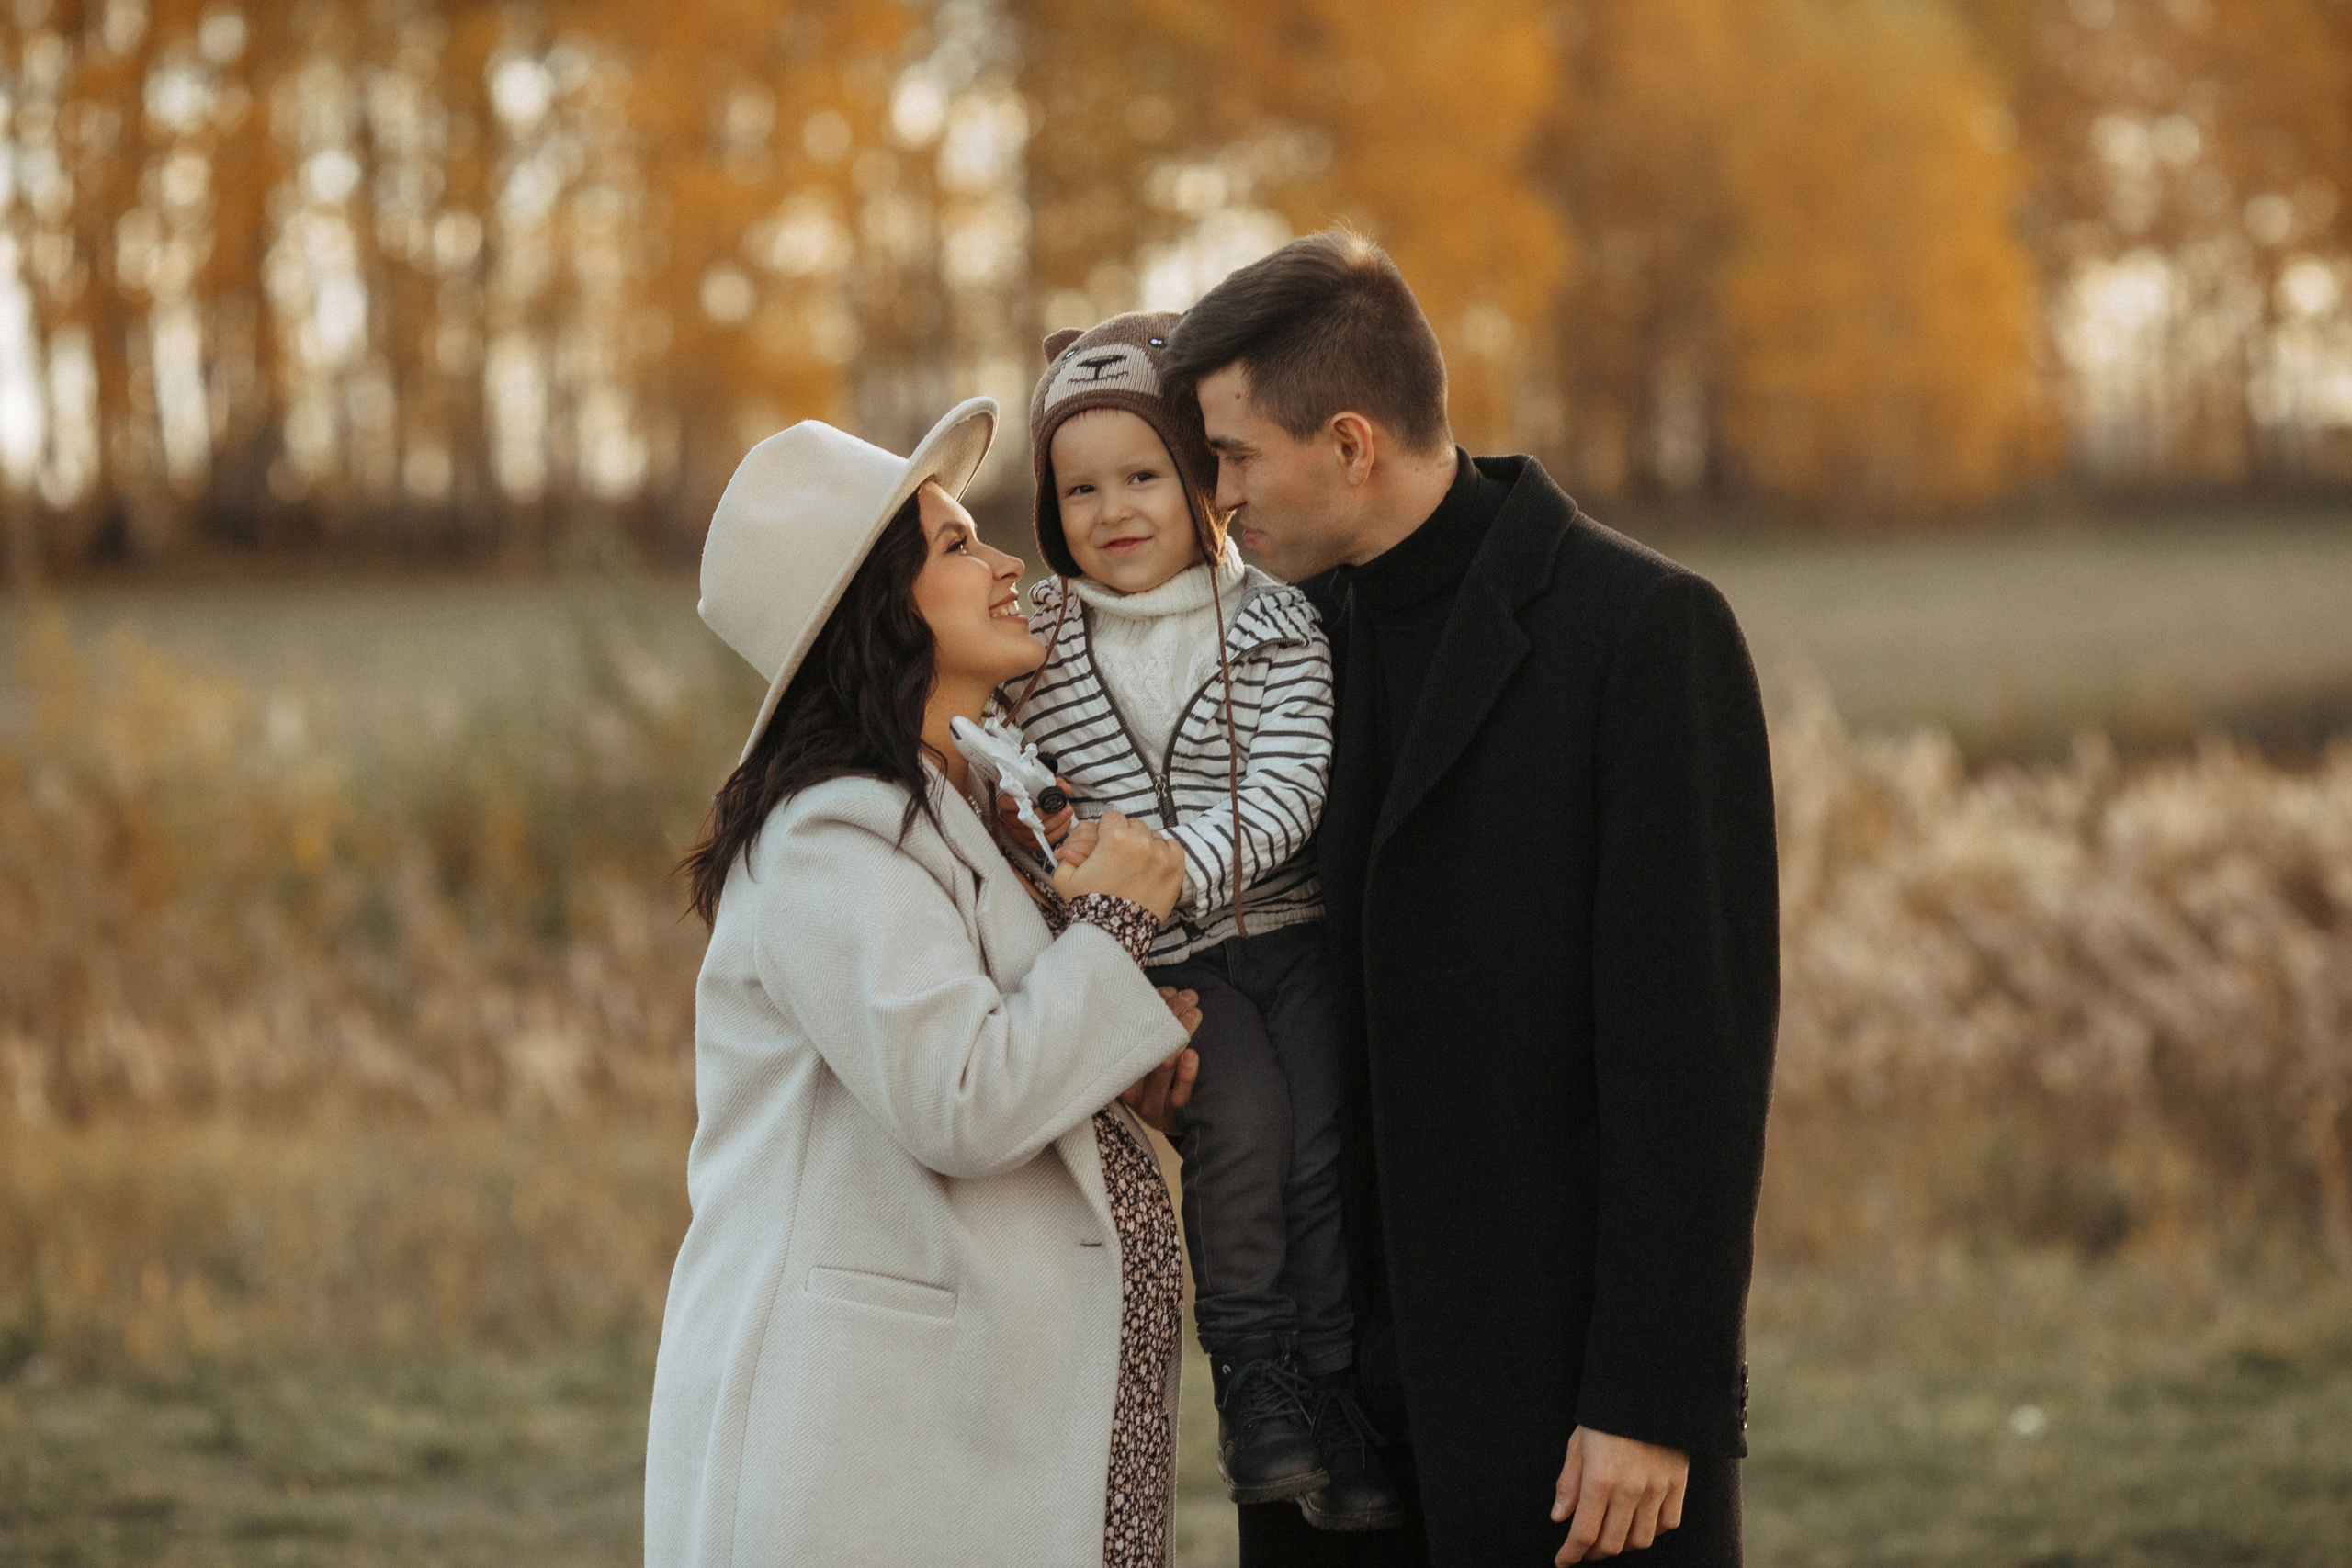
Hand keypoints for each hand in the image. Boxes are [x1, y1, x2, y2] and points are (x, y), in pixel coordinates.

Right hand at [997, 777, 1073, 853]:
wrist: (1038, 806)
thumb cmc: (1036, 794)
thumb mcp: (1044, 782)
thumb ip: (1054, 783)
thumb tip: (1064, 789)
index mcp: (1007, 802)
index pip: (1006, 803)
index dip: (1017, 804)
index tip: (1031, 802)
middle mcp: (1011, 819)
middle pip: (1025, 820)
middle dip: (1046, 814)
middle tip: (1059, 807)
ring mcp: (1019, 833)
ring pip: (1036, 832)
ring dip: (1055, 822)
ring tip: (1066, 812)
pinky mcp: (1029, 842)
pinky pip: (1043, 841)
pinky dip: (1058, 832)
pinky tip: (1065, 822)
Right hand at [1053, 811, 1183, 920]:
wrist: (1112, 934)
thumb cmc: (1089, 905)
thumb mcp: (1065, 877)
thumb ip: (1068, 852)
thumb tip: (1072, 844)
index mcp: (1114, 838)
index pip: (1112, 817)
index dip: (1105, 831)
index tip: (1104, 844)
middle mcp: (1141, 842)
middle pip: (1134, 825)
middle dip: (1125, 837)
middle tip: (1118, 858)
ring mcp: (1161, 855)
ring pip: (1153, 836)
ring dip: (1144, 846)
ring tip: (1134, 866)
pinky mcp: (1176, 868)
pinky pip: (1172, 847)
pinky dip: (1164, 853)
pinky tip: (1151, 867)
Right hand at [1119, 992, 1199, 1134]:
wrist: (1183, 1114)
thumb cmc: (1165, 1071)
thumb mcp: (1152, 1049)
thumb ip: (1154, 1023)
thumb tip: (1168, 991)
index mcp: (1122, 1069)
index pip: (1128, 1039)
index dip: (1144, 1014)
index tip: (1162, 993)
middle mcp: (1132, 1089)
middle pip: (1145, 1048)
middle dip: (1166, 1019)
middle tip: (1184, 999)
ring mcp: (1152, 1105)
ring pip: (1162, 1069)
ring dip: (1179, 1036)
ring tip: (1193, 1013)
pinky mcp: (1173, 1117)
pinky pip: (1178, 1097)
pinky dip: (1186, 1074)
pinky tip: (1192, 1055)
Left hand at [1552, 1427, 1687, 1563]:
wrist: (1648, 1391)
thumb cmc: (1606, 1417)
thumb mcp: (1578, 1444)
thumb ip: (1569, 1483)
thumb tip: (1559, 1517)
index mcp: (1600, 1479)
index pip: (1584, 1534)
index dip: (1571, 1554)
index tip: (1563, 1561)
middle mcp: (1630, 1489)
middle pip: (1612, 1544)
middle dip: (1593, 1552)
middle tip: (1584, 1548)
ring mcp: (1657, 1489)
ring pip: (1641, 1541)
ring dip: (1622, 1545)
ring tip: (1611, 1535)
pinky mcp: (1678, 1484)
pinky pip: (1668, 1524)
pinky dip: (1652, 1531)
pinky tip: (1639, 1522)